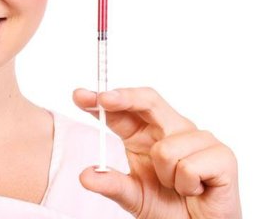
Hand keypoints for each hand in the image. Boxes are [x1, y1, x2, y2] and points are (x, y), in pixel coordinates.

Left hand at [73, 87, 241, 218]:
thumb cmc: (168, 206)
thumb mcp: (132, 196)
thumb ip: (111, 185)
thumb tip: (85, 176)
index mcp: (143, 133)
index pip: (122, 109)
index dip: (102, 99)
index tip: (80, 96)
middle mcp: (170, 129)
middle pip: (147, 100)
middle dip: (124, 97)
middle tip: (104, 99)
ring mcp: (198, 139)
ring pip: (166, 149)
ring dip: (167, 176)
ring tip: (179, 186)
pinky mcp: (221, 155)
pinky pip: (189, 166)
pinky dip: (188, 185)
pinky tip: (196, 189)